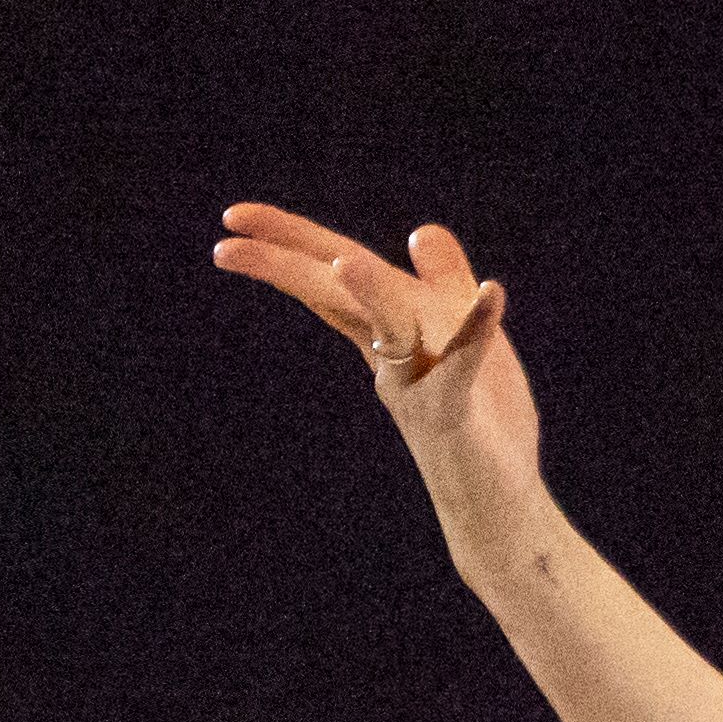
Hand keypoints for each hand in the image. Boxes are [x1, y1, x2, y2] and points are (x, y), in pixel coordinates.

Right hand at [215, 200, 535, 497]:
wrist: (498, 503)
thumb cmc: (479, 421)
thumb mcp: (458, 337)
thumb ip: (444, 282)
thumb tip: (421, 230)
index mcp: (388, 330)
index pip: (331, 277)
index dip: (288, 244)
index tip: (233, 218)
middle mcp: (392, 356)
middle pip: (337, 297)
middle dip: (285, 266)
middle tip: (224, 245)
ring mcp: (418, 385)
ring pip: (391, 327)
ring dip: (372, 292)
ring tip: (344, 263)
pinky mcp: (454, 414)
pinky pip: (463, 366)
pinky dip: (478, 327)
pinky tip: (493, 290)